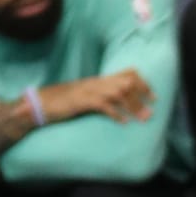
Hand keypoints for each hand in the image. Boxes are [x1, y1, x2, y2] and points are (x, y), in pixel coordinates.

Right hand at [40, 70, 154, 123]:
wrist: (41, 103)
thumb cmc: (64, 102)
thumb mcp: (87, 97)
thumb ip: (103, 97)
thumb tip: (120, 104)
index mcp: (99, 80)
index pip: (126, 73)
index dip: (143, 83)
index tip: (153, 97)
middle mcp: (96, 82)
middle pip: (126, 83)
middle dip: (142, 96)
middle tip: (151, 111)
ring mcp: (89, 91)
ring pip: (118, 94)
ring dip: (133, 107)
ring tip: (143, 119)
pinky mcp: (81, 101)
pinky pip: (103, 105)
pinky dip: (115, 113)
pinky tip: (123, 122)